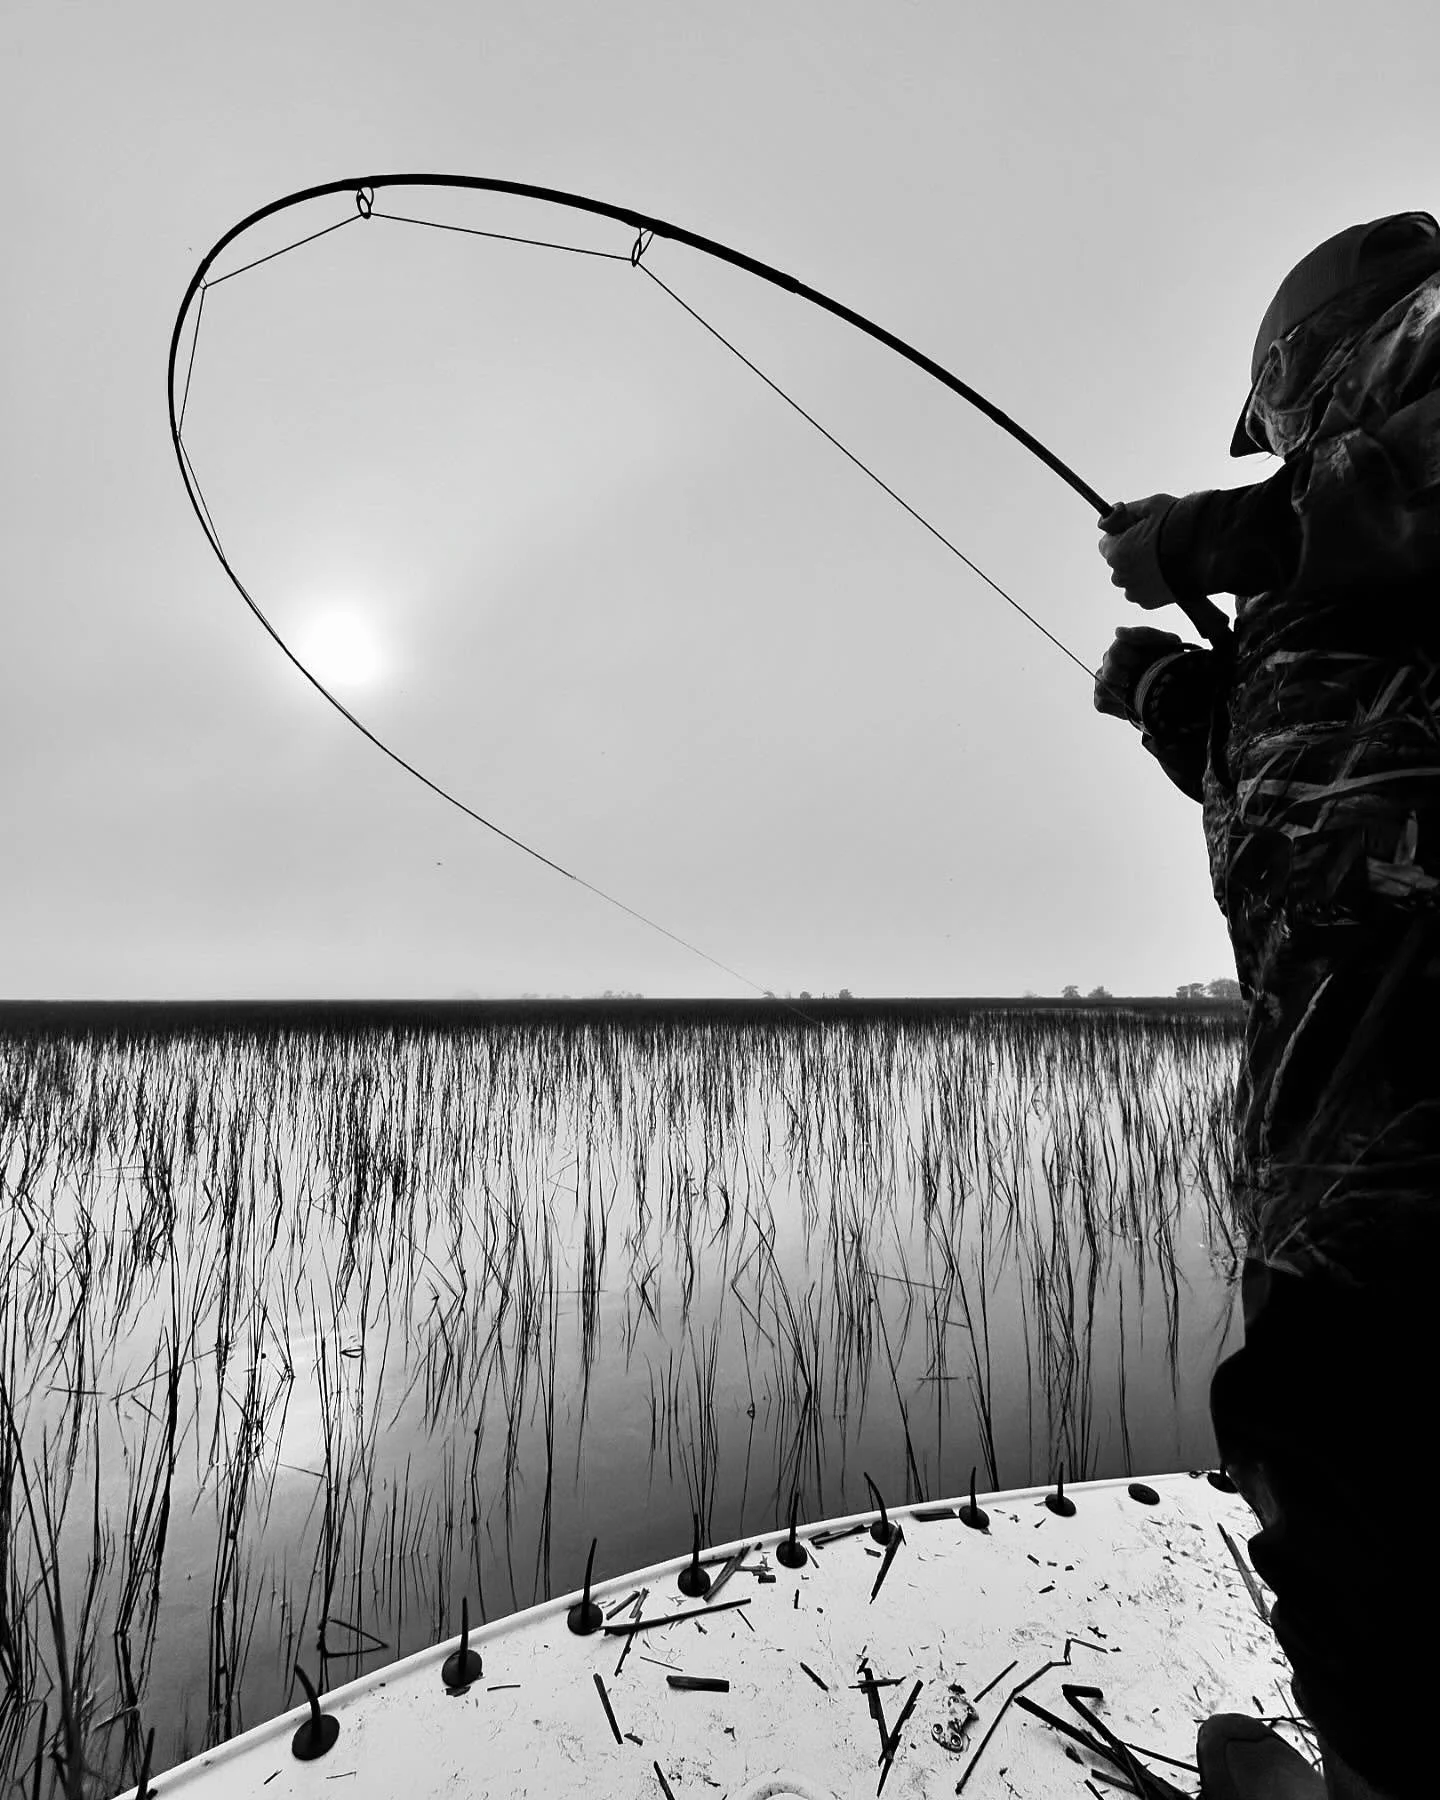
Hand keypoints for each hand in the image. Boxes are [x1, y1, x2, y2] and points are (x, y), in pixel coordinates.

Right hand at [1093, 625, 1186, 720]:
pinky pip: (1102, 703)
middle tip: (1146, 680)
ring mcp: (1102, 680)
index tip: (1146, 665)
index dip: (1132, 661)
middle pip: (1109, 672)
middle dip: (1130, 679)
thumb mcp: (1167, 642)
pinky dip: (1119, 706)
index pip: (1115, 652)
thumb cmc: (1169, 662)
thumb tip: (1118, 632)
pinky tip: (1133, 702)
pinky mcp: (1100, 700)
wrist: (1176, 687)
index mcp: (1122, 645)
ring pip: (1103, 687)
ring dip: (1125, 693)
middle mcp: (1108, 661)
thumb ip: (1144, 634)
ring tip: (1141, 691)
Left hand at [1097, 493, 1181, 609]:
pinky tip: (1167, 572)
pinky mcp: (1149, 603)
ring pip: (1131, 578)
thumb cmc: (1178, 525)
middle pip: (1118, 562)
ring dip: (1140, 570)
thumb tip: (1106, 519)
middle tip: (1155, 544)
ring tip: (1164, 559)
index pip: (1106, 543)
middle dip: (1130, 553)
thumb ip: (1124, 512)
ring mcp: (1134, 591)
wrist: (1207, 552)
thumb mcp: (1150, 506)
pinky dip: (1151, 584)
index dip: (1121, 536)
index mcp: (1116, 551)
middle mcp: (1120, 575)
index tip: (1137, 531)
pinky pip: (1143, 592)